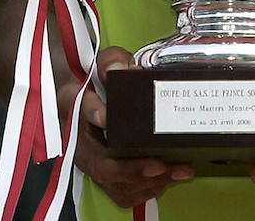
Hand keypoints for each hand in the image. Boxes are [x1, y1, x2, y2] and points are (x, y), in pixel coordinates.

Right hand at [65, 47, 194, 207]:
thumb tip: (119, 70)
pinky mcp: (107, 178)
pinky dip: (149, 189)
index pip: (79, 110)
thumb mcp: (102, 64)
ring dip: (149, 181)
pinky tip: (171, 177)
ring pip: (116, 184)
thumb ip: (112, 62)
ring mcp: (93, 164)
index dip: (91, 113)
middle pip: (101, 165)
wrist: (91, 101)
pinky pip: (125, 193)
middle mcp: (80, 143)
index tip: (106, 117)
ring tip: (180, 170)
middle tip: (159, 164)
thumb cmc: (98, 84)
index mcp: (74, 108)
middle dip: (131, 168)